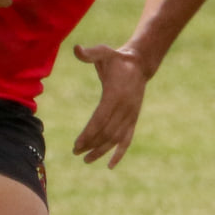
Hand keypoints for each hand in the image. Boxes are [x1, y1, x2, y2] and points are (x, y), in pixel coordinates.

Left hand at [70, 43, 150, 167]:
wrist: (139, 64)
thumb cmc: (116, 59)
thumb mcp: (104, 52)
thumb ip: (90, 53)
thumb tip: (76, 49)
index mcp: (115, 95)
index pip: (100, 120)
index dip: (88, 134)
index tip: (76, 144)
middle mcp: (125, 108)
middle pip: (106, 132)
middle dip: (91, 144)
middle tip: (76, 152)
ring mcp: (131, 115)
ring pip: (116, 139)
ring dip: (101, 151)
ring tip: (86, 160)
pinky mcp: (134, 118)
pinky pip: (127, 139)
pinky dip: (119, 153)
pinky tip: (110, 165)